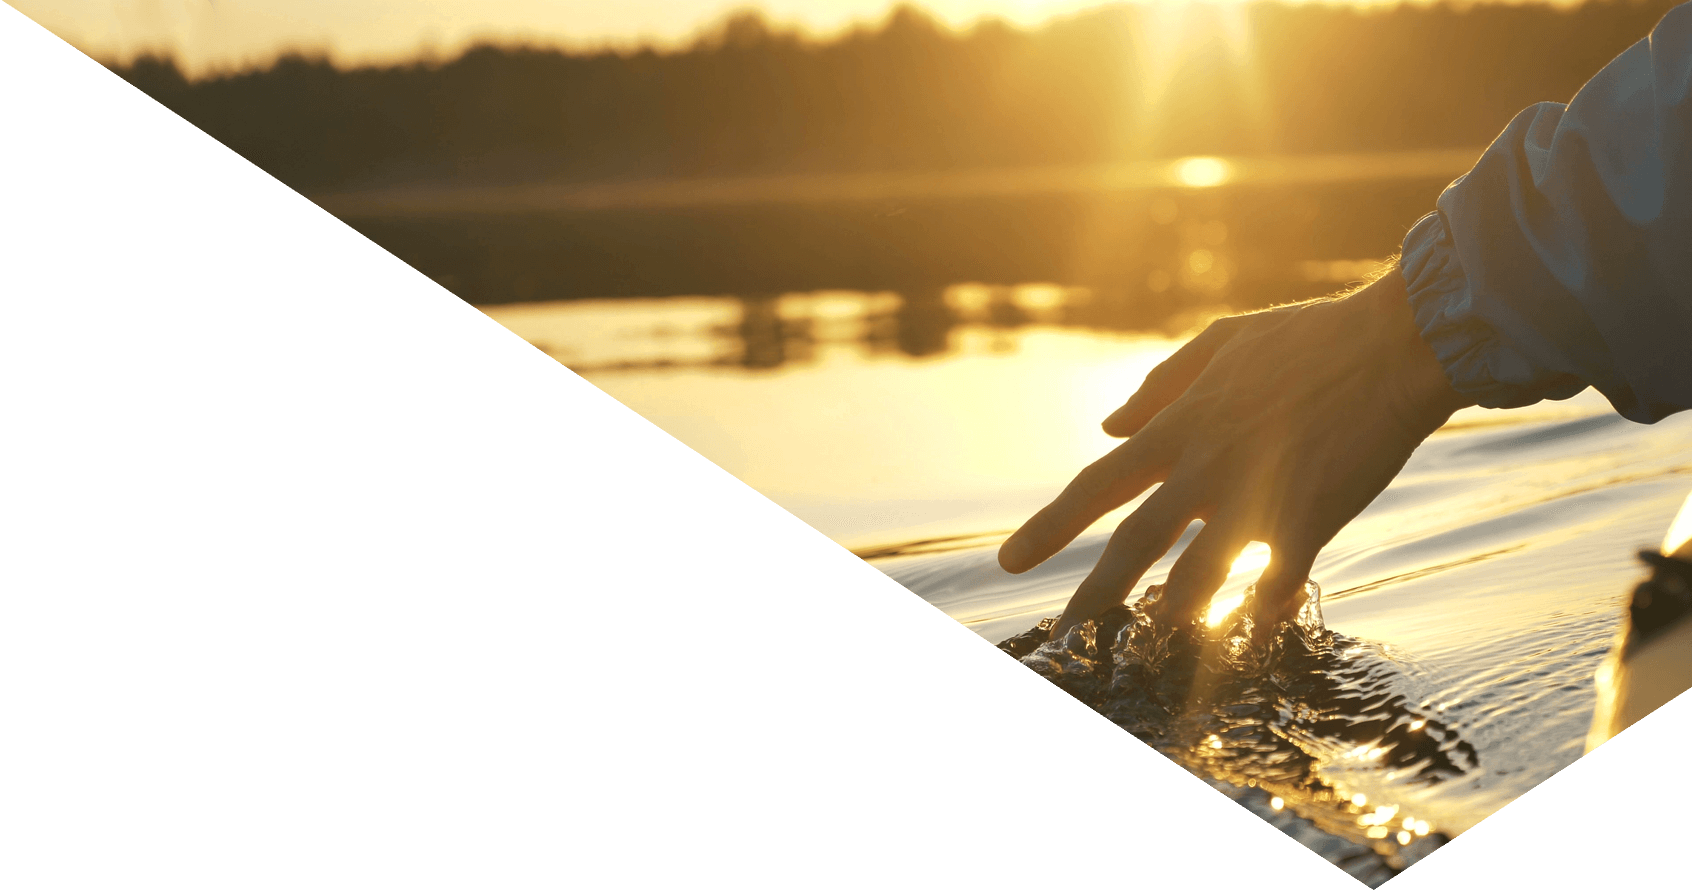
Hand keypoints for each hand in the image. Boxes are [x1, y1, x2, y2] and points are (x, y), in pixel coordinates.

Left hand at [999, 266, 1475, 637]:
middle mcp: (1208, 465)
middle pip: (1136, 542)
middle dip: (1095, 594)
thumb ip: (1160, 385)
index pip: (1098, 483)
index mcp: (1183, 425)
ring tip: (1152, 643)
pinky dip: (1261, 611)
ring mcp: (1258, 495)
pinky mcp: (1310, 519)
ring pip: (1198, 575)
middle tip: (1063, 634)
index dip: (1050, 525)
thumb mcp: (1223, 343)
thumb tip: (1107, 426)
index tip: (1009, 560)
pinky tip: (1253, 631)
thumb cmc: (1311, 338)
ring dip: (1173, 614)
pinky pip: (1275, 583)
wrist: (1399, 343)